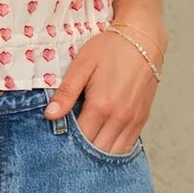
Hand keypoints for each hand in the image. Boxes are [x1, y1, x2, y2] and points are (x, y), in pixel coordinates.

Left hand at [43, 27, 160, 154]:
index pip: (80, 139)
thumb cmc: (111, 48)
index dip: (66, 144)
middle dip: (80, 153)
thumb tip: (50, 115)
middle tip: (67, 147)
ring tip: (83, 148)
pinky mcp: (142, 119)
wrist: (144, 38)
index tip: (56, 141)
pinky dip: (113, 149)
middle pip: (96, 151)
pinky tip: (101, 145)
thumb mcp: (83, 65)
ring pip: (113, 152)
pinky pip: (127, 146)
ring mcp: (133, 120)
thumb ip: (66, 92)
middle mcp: (119, 117)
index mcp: (101, 105)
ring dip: (97, 154)